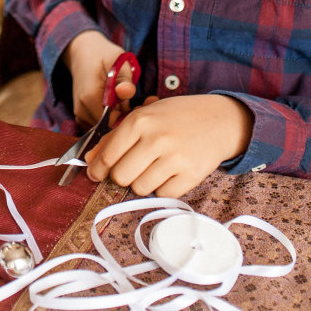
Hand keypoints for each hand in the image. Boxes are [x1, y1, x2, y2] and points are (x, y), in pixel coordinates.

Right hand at [64, 29, 137, 126]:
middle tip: (144, 102)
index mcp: (90, 97)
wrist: (82, 53)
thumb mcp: (117, 60)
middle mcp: (82, 110)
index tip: (143, 105)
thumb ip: (124, 78)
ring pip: (107, 128)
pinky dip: (113, 118)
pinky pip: (102, 126)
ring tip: (131, 101)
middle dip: (128, 118)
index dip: (131, 117)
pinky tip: (121, 105)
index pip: (114, 123)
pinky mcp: (82, 117)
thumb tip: (127, 92)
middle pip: (111, 128)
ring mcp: (81, 115)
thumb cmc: (102, 55)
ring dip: (121, 118)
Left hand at [85, 93, 253, 198]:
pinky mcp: (191, 175)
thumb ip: (115, 137)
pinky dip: (162, 188)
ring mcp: (175, 158)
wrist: (219, 120)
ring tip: (153, 168)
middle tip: (131, 168)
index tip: (96, 173)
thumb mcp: (145, 116)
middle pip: (121, 176)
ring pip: (140, 188)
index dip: (98, 168)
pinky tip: (169, 173)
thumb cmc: (176, 117)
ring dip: (143, 182)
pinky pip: (163, 195)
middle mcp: (156, 139)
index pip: (108, 155)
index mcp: (140, 120)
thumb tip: (90, 160)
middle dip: (122, 176)